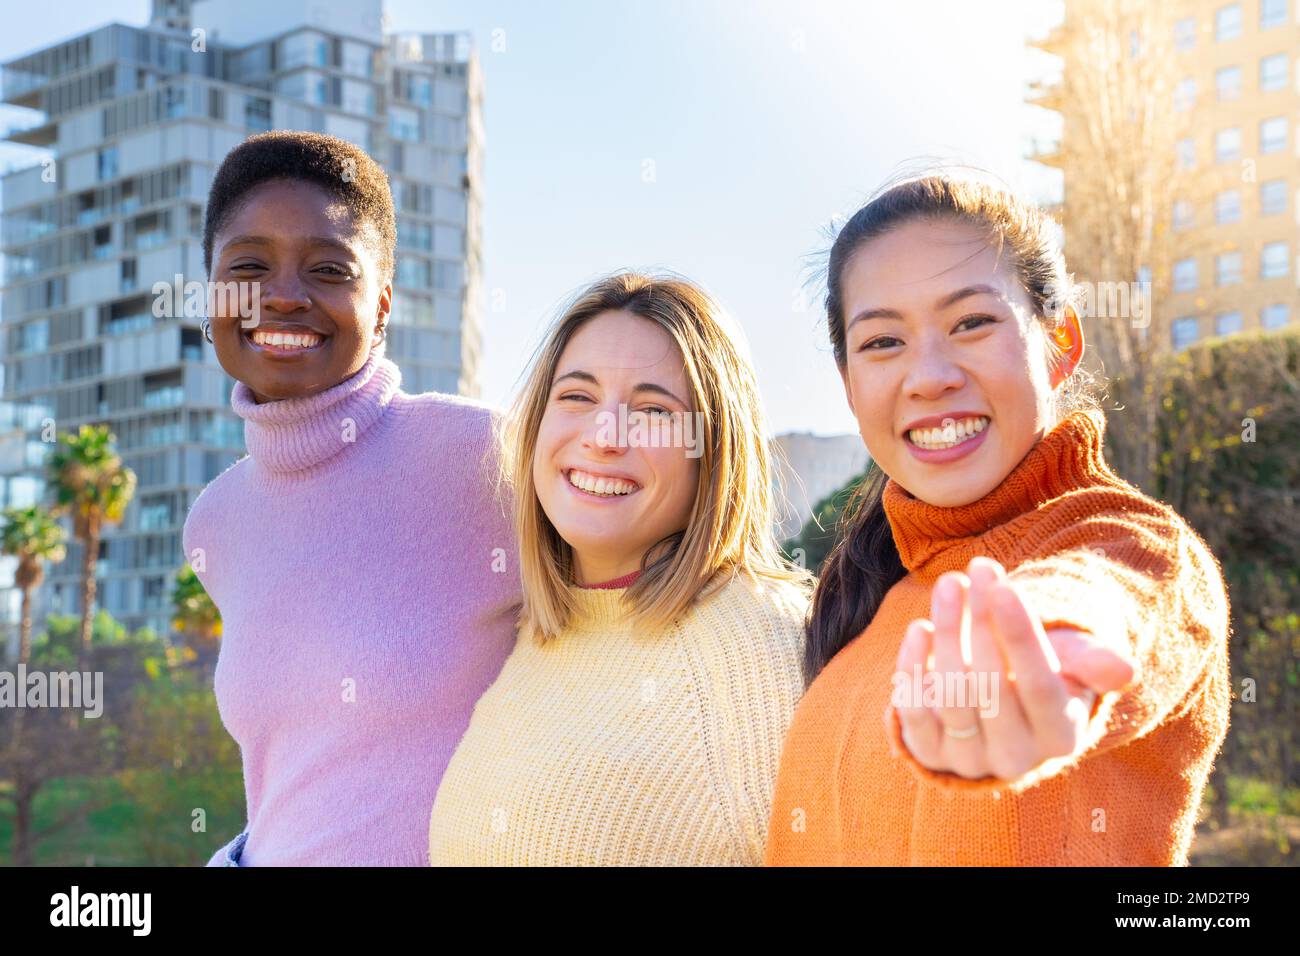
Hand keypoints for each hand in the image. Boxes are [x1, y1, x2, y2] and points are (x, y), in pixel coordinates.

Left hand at [893, 557, 1131, 781]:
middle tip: (979, 569)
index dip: (1020, 637)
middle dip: (982, 622)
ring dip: (947, 633)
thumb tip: (1124, 670)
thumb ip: (1093, 663)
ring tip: (951, 584)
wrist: (998, 711)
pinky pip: (913, 713)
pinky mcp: (930, 754)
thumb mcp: (1074, 664)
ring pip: (952, 695)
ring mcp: (970, 759)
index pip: (1040, 686)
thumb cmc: (1045, 674)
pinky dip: (912, 668)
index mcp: (1061, 735)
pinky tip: (919, 628)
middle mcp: (1016, 756)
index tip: (1006, 588)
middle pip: (991, 687)